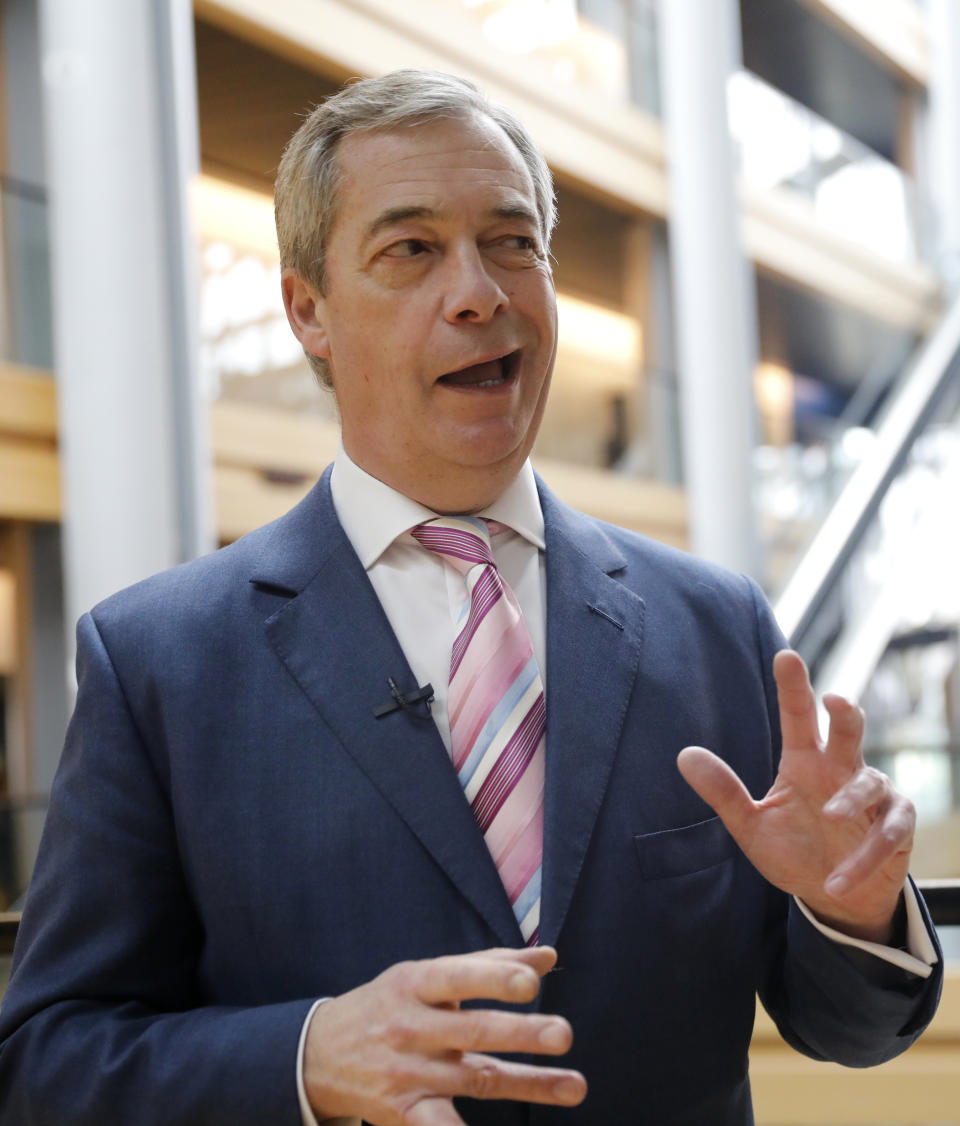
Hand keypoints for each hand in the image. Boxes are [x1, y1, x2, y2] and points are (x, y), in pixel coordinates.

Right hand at [303, 945, 586, 1124]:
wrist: (318, 1054)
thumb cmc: (389, 1005)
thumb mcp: (426, 976)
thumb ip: (488, 964)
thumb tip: (548, 958)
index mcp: (416, 983)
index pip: (458, 977)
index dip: (493, 979)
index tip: (530, 983)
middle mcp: (410, 1027)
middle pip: (473, 1031)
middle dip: (520, 1033)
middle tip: (564, 1033)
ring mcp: (407, 1073)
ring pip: (475, 1079)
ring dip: (528, 1084)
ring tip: (574, 1086)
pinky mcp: (403, 1112)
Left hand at [677, 650, 913, 943]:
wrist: (833, 898)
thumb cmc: (794, 852)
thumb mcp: (751, 826)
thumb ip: (724, 792)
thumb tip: (684, 754)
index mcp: (804, 762)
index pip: (798, 717)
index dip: (793, 687)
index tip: (785, 655)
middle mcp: (840, 770)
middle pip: (847, 730)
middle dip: (845, 713)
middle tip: (835, 700)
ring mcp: (874, 797)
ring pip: (870, 781)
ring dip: (851, 800)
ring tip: (828, 818)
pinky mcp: (897, 827)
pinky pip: (890, 830)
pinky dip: (866, 854)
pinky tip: (839, 879)